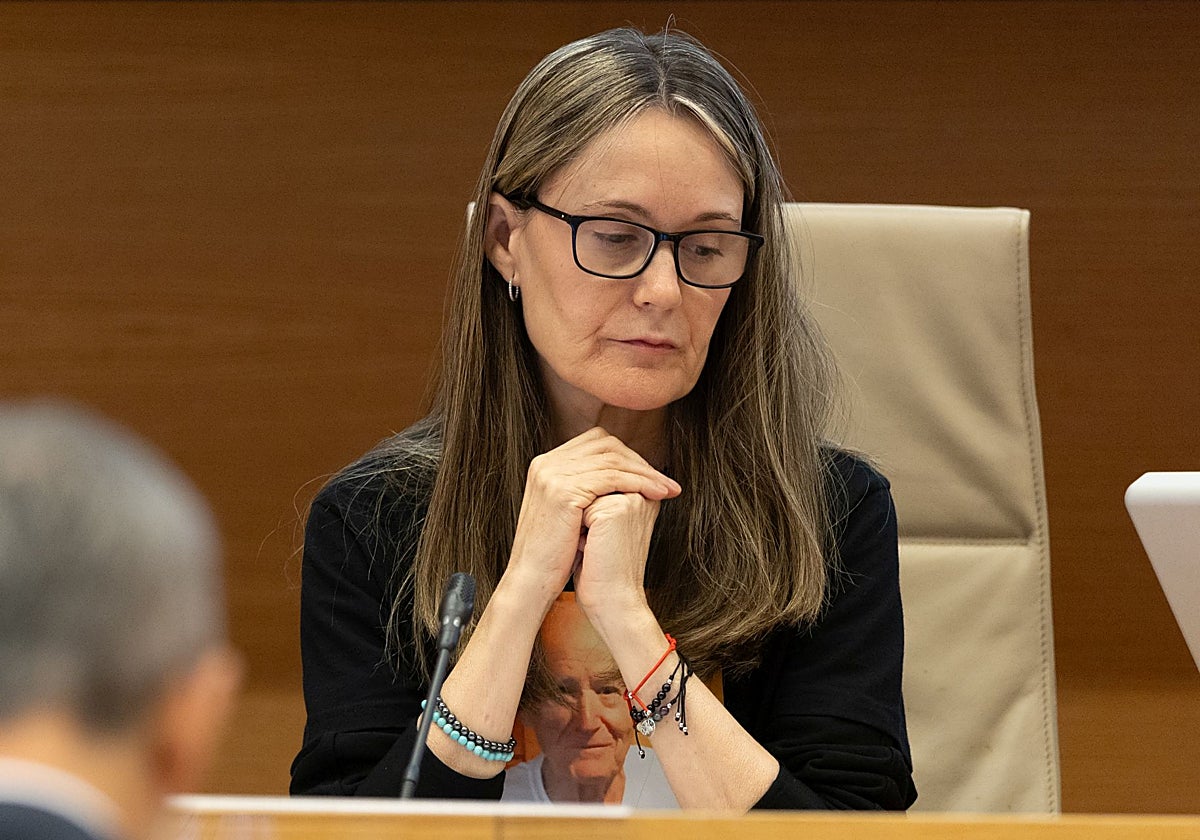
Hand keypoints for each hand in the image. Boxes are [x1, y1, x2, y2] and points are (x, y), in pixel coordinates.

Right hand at [505, 428, 678, 604]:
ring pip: (612, 460)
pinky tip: (654, 495)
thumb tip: (624, 476)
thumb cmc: (555, 554)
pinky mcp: (563, 490)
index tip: (650, 475)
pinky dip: (638, 483)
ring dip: (645, 473)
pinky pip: (612, 477)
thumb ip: (588, 488)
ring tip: (666, 489)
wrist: (531, 581)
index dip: (627, 456)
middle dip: (639, 461)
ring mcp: (552, 474)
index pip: (596, 443)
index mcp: (546, 464)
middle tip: (664, 481)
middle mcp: (546, 463)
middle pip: (606, 445)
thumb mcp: (569, 512)